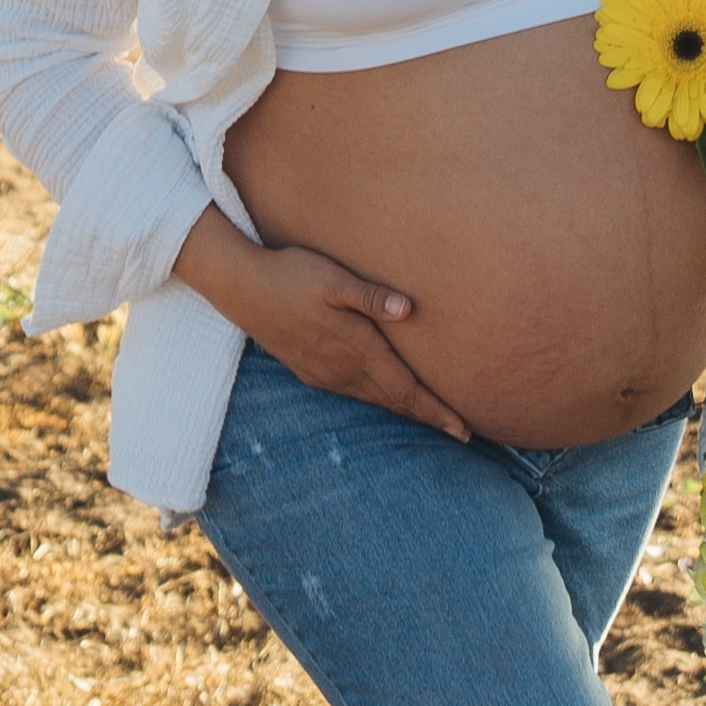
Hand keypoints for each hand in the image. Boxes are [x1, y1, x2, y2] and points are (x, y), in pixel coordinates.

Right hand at [173, 208, 470, 440]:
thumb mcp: (333, 278)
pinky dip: (376, 399)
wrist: (242, 288)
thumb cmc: (292, 274)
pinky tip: (382, 394)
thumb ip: (370, 296)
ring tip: (429, 415)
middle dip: (427, 416)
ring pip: (373, 399)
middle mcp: (343, 369)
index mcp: (355, 347)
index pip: (405, 389)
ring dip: (402, 409)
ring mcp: (324, 372)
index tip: (464, 431)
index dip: (435, 411)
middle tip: (461, 432)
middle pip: (393, 401)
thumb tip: (409, 310)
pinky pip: (352, 393)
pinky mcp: (309, 369)